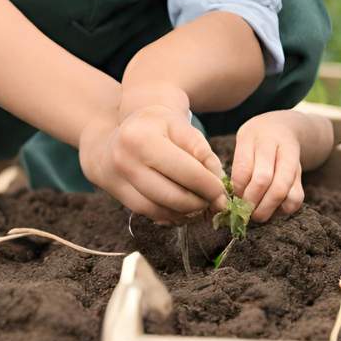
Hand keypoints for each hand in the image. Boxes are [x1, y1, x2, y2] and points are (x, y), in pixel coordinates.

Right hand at [79, 104, 225, 224]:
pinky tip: (183, 207)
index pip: (185, 171)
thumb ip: (200, 149)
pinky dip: (172, 214)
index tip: (222, 190)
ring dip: (187, 212)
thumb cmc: (154, 126)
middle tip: (215, 201)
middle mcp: (126, 161)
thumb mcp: (178, 125)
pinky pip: (151, 214)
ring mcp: (120, 181)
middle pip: (172, 196)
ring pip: (161, 210)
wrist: (118, 135)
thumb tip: (218, 179)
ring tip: (201, 203)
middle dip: (200, 203)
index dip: (209, 186)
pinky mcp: (120, 197)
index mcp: (142, 137)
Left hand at [230, 111, 306, 222]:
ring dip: (267, 208)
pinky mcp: (301, 174)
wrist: (285, 127)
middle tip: (245, 211)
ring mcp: (290, 158)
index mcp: (252, 134)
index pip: (243, 167)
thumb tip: (236, 198)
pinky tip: (273, 208)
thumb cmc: (256, 139)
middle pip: (263, 179)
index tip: (234, 196)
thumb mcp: (243, 142)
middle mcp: (274, 144)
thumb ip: (240, 165)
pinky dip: (282, 209)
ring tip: (257, 214)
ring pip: (281, 190)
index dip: (238, 188)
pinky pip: (295, 198)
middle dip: (251, 201)